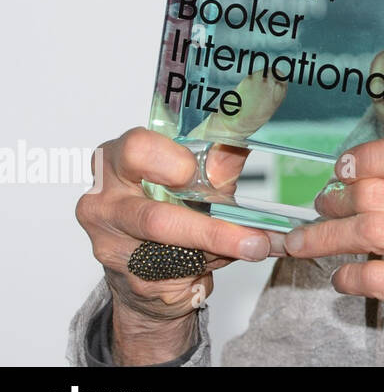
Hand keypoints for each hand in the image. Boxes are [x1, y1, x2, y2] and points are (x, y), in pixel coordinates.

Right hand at [74, 74, 286, 362]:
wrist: (150, 260)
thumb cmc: (178, 201)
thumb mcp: (201, 170)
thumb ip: (224, 152)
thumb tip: (269, 116)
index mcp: (122, 156)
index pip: (137, 146)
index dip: (169, 157)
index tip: (202, 167)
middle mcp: (107, 196)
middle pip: (151, 211)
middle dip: (209, 222)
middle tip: (254, 230)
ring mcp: (110, 240)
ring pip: (166, 248)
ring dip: (221, 247)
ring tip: (260, 247)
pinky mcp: (127, 274)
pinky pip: (171, 272)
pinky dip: (211, 265)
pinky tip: (241, 257)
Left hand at [283, 52, 383, 360]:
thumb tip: (359, 171)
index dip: (368, 157)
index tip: (344, 168)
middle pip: (376, 192)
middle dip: (336, 200)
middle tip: (324, 205)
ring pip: (366, 232)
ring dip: (324, 237)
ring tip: (308, 240)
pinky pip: (373, 277)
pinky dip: (346, 277)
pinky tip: (343, 276)